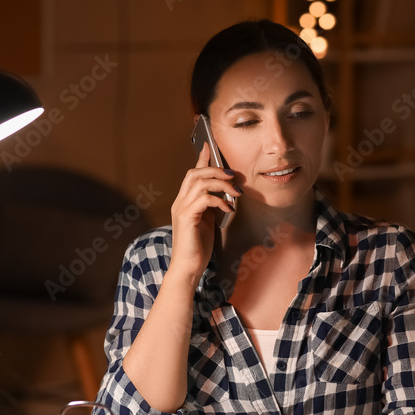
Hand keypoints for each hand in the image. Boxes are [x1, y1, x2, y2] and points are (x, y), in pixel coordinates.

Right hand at [169, 142, 238, 282]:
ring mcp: (181, 209)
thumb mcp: (207, 221)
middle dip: (215, 169)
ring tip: (235, 192)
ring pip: (199, 182)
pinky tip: (228, 209)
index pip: (192, 174)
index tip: (209, 146)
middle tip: (233, 175)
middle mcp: (180, 202)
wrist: (188, 268)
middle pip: (195, 173)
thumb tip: (224, 195)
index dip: (201, 159)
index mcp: (184, 202)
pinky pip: (204, 199)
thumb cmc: (197, 247)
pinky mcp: (187, 218)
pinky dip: (219, 200)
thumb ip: (211, 207)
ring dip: (221, 184)